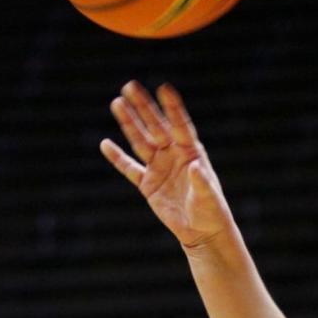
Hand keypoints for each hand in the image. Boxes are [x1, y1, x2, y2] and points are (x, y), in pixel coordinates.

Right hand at [102, 82, 231, 250]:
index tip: (163, 88)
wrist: (202, 232)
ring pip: (140, 141)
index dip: (172, 107)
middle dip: (143, 107)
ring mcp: (159, 168)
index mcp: (191, 152)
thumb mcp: (209, 196)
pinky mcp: (148, 184)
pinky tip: (106, 144)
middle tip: (129, 86)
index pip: (180, 125)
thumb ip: (201, 181)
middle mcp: (173, 155)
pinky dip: (117, 157)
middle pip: (155, 126)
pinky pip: (129, 168)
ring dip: (129, 123)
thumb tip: (194, 166)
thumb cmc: (211, 211)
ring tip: (116, 103)